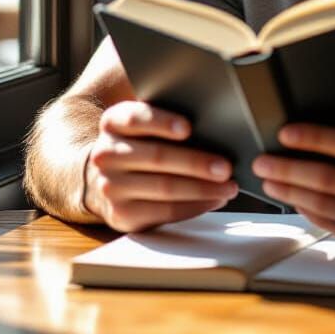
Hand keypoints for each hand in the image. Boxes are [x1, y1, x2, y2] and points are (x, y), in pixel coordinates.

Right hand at [85, 101, 237, 231]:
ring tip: (228, 187)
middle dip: (196, 162)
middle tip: (226, 167)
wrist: (107, 179)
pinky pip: (164, 211)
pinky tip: (214, 200)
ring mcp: (110, 186)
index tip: (188, 128)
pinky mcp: (121, 215)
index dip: (162, 122)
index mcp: (113, 122)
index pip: (135, 118)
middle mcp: (106, 154)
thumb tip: (212, 126)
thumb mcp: (143, 126)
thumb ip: (166, 120)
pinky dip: (194, 206)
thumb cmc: (140, 144)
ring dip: (202, 189)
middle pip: (157, 156)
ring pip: (164, 187)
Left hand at [252, 124, 334, 258]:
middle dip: (287, 168)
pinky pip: (332, 226)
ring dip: (289, 192)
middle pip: (325, 178)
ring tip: (269, 180)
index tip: (285, 132)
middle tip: (262, 160)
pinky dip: (309, 211)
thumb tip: (328, 133)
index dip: (313, 137)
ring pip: (322, 204)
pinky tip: (294, 201)